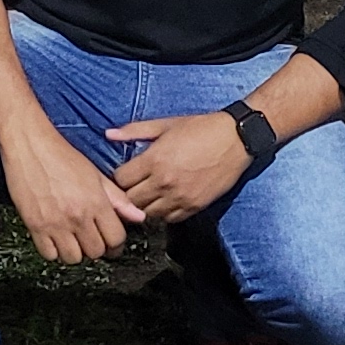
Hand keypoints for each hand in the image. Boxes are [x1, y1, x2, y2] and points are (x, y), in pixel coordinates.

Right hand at [1, 126, 144, 264]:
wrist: (30, 145)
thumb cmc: (62, 155)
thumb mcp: (95, 174)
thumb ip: (117, 198)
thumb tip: (138, 216)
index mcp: (96, 202)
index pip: (116, 238)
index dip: (116, 242)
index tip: (111, 241)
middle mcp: (77, 216)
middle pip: (96, 252)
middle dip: (98, 248)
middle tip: (92, 238)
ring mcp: (55, 223)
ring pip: (73, 258)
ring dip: (76, 252)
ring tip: (74, 239)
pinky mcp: (35, 226)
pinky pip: (49, 255)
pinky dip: (54, 251)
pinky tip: (56, 238)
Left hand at [104, 110, 253, 224]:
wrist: (236, 140)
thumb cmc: (201, 128)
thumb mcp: (165, 125)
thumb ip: (134, 131)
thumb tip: (108, 134)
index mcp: (155, 160)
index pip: (120, 180)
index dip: (118, 178)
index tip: (124, 174)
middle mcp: (164, 182)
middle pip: (130, 201)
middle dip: (127, 194)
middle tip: (132, 187)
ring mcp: (179, 197)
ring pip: (147, 214)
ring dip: (144, 205)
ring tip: (148, 194)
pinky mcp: (193, 207)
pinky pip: (168, 219)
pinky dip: (163, 212)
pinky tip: (165, 199)